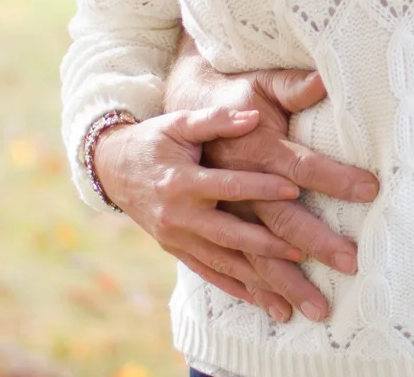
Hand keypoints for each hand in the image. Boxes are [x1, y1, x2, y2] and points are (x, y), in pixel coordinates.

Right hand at [93, 106, 309, 321]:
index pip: (228, 187)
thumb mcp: (179, 123)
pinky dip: (234, 287)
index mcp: (181, 182)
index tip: (295, 189)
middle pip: (227, 235)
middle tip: (302, 250)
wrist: (111, 168)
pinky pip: (207, 273)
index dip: (262, 187)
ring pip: (221, 262)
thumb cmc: (153, 140)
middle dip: (266, 244)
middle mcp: (178, 216)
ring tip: (291, 283)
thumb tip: (253, 116)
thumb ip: (216, 120)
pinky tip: (261, 298)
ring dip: (256, 275)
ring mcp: (175, 238)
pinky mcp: (175, 250)